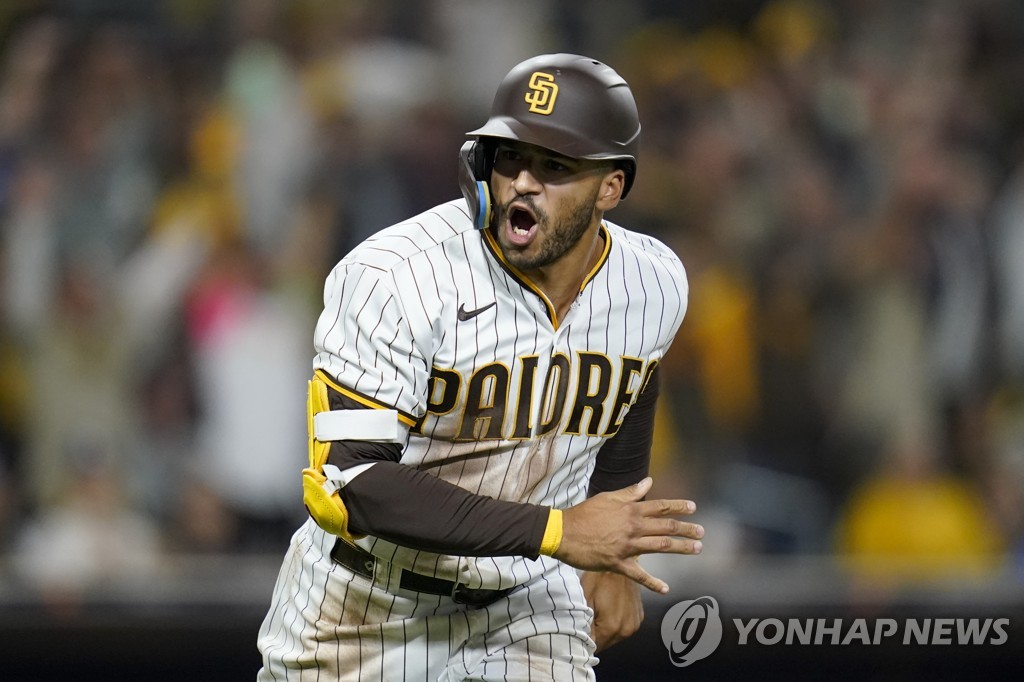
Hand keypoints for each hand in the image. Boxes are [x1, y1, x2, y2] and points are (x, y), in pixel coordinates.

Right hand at [553, 477, 701, 593]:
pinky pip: (638, 575)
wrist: (562, 532)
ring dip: (680, 548)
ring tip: (696, 549)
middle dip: (686, 529)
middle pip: (666, 527)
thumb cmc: (583, 514)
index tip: (693, 508)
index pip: (660, 507)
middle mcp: (632, 527)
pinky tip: (665, 589)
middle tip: (702, 532)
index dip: (678, 507)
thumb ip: (630, 493)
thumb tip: (648, 482)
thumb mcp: (607, 498)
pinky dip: (653, 583)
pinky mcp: (617, 563)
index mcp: (630, 511)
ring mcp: (626, 547)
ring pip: (659, 547)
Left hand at [582, 570, 642, 651]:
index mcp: (612, 626)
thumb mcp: (585, 600)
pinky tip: (609, 609)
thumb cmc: (598, 578)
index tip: (579, 633)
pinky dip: (616, 623)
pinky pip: (624, 627)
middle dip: (596, 636)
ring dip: (606, 630)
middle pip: (606, 643)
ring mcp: (635, 622)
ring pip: (615, 636)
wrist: (617, 559)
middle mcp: (627, 628)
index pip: (595, 646)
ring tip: (599, 612)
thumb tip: (581, 641)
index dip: (584, 641)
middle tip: (588, 620)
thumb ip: (584, 624)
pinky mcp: (639, 616)